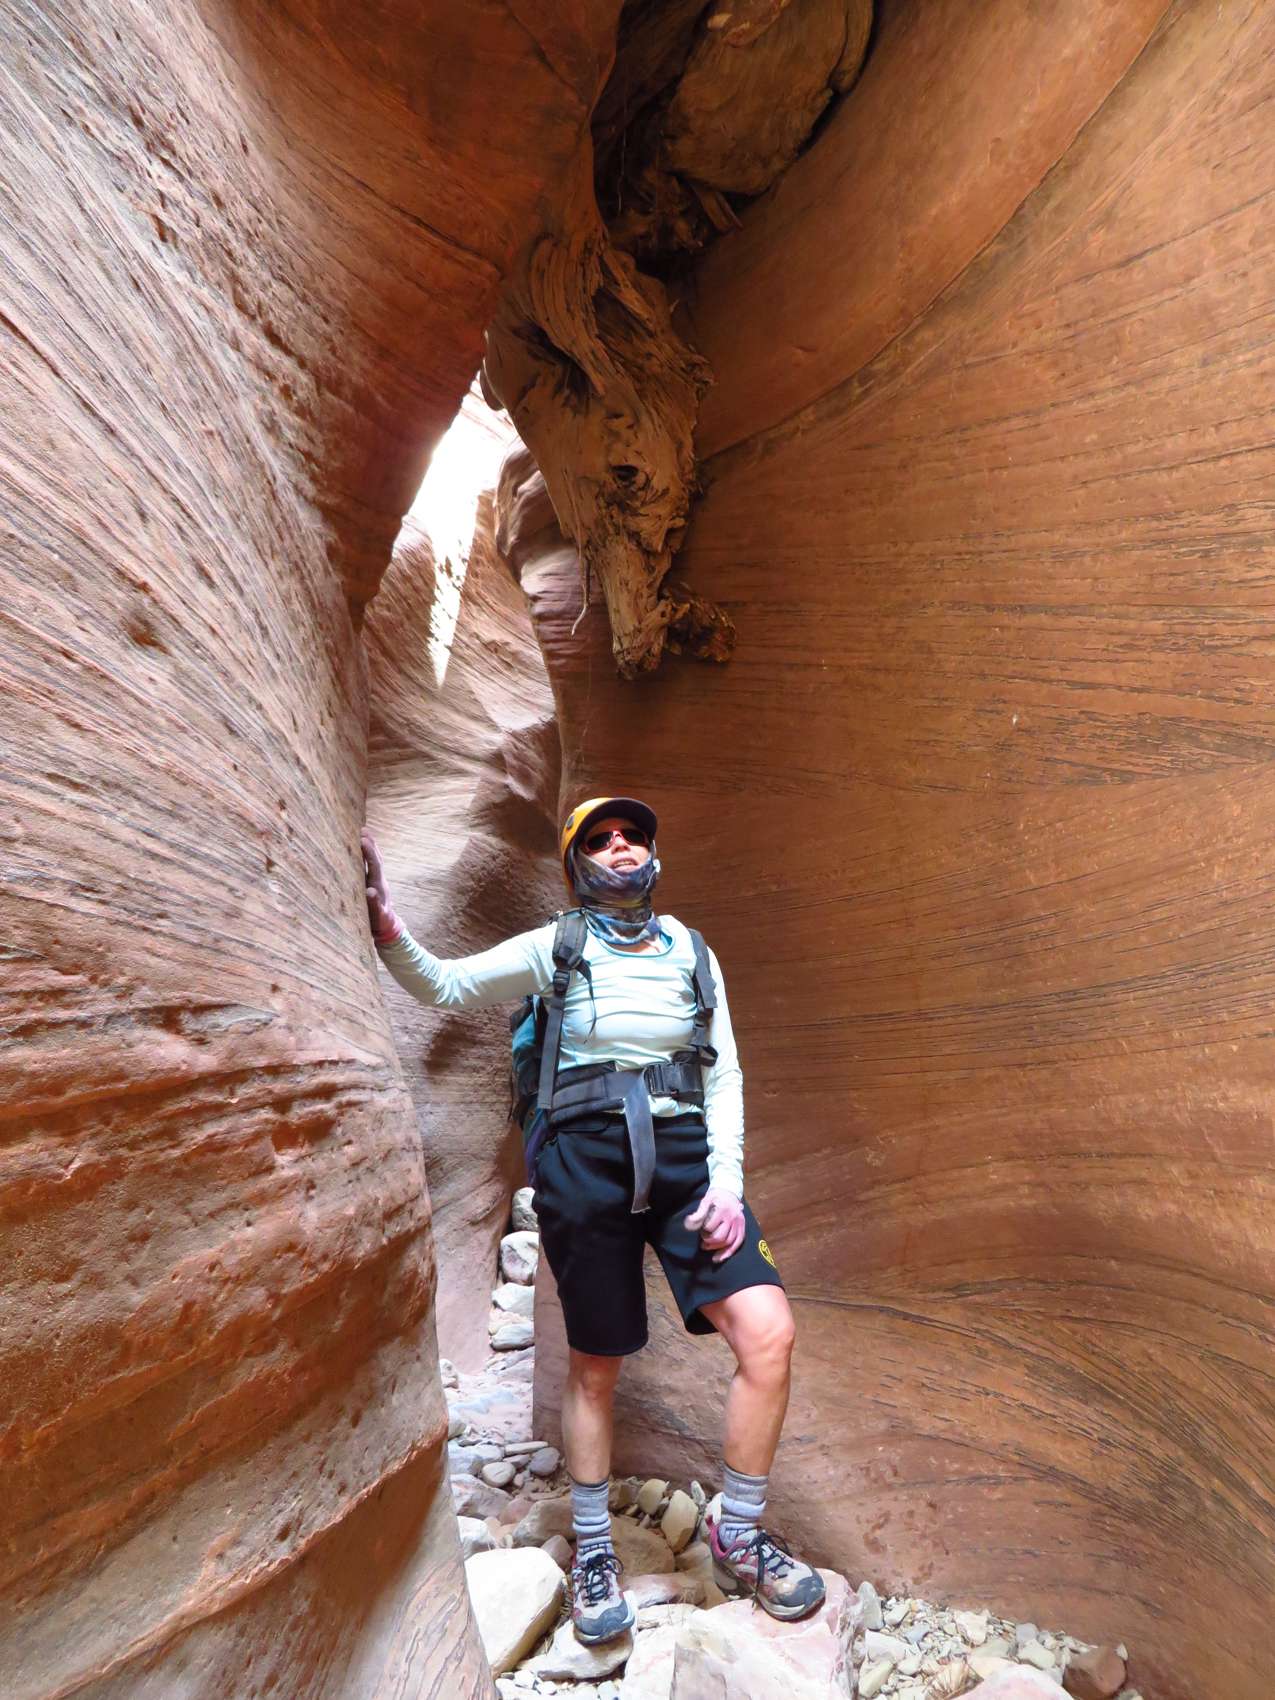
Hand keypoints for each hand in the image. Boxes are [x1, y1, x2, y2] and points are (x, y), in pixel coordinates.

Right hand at [361, 828, 400, 942]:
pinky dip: (364, 856)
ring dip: (369, 847)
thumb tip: (370, 891)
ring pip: (373, 861)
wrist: (385, 927)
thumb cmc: (380, 923)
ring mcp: (375, 881)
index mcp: (379, 886)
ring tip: (362, 833)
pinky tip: (358, 849)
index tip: (363, 840)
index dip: (369, 852)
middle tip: (362, 830)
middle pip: (376, 858)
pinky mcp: (371, 883)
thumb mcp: (378, 917)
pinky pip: (368, 866)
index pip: (375, 865)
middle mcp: (378, 880)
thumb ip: (375, 905)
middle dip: (370, 844)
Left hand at [684, 1186, 744, 1263]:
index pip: (711, 1226)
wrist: (730, 1192)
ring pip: (729, 1242)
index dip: (703, 1231)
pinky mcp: (742, 1227)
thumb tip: (689, 1224)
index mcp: (722, 1209)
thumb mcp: (706, 1200)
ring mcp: (739, 1223)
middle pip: (721, 1237)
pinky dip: (728, 1252)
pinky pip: (738, 1243)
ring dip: (717, 1249)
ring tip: (707, 1247)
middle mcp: (732, 1217)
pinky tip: (719, 1258)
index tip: (699, 1231)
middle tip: (702, 1242)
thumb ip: (699, 1213)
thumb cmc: (716, 1197)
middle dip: (709, 1242)